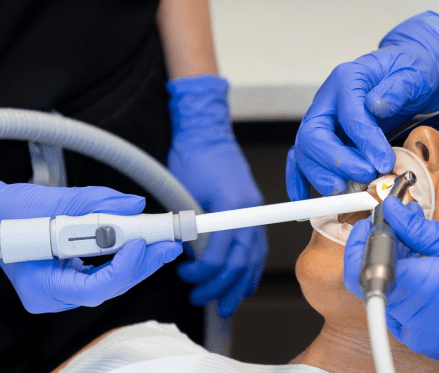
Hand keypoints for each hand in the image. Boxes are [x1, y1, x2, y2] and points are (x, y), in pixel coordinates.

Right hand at [0, 177, 182, 312]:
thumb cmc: (12, 212)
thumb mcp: (51, 200)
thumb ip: (95, 203)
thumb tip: (134, 205)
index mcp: (41, 285)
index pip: (94, 288)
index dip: (124, 267)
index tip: (142, 242)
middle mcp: (53, 295)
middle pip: (110, 286)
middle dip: (143, 263)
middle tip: (170, 244)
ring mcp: (62, 291)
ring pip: (111, 282)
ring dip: (140, 261)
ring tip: (165, 243)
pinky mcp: (70, 280)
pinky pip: (105, 274)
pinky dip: (124, 259)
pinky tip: (145, 245)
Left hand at [167, 75, 267, 317]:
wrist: (207, 134)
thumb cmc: (192, 157)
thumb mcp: (182, 192)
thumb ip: (187, 224)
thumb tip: (181, 254)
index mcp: (231, 205)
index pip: (222, 251)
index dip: (204, 270)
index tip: (187, 274)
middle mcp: (248, 210)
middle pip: (241, 260)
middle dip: (220, 285)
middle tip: (199, 297)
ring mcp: (254, 211)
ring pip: (253, 259)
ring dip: (238, 285)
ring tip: (223, 304)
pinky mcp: (253, 212)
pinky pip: (257, 249)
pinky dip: (251, 270)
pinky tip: (243, 285)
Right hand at [286, 11, 438, 199]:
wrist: (410, 75)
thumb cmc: (411, 72)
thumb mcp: (414, 74)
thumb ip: (398, 88)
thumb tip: (377, 105)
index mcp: (347, 79)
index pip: (348, 114)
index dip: (364, 141)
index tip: (383, 162)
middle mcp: (328, 101)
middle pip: (314, 135)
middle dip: (337, 162)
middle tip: (365, 177)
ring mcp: (323, 121)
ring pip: (306, 152)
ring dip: (323, 176)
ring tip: (349, 191)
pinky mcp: (326, 138)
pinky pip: (302, 159)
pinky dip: (300, 179)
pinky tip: (303, 196)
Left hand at [344, 197, 438, 371]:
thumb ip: (418, 229)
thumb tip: (392, 214)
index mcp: (413, 289)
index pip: (359, 267)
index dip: (360, 240)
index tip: (374, 221)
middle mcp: (409, 319)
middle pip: (372, 281)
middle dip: (380, 250)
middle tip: (401, 227)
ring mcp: (419, 335)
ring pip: (389, 296)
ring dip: (397, 269)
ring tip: (423, 248)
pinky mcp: (431, 342)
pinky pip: (407, 312)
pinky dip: (411, 289)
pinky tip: (435, 272)